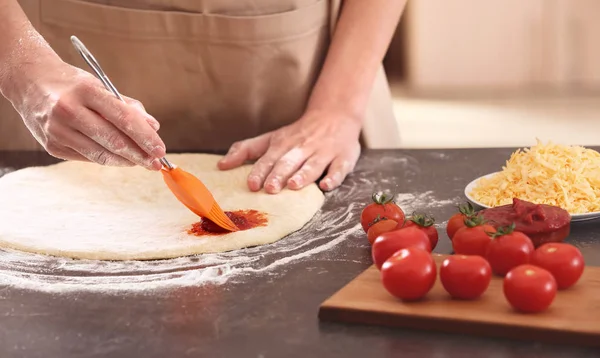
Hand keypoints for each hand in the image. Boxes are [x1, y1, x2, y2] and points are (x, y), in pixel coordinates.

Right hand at [12, 59, 165, 169]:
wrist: (29, 82)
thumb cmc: (73, 84)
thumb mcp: (100, 86)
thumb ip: (128, 106)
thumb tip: (154, 127)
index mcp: (86, 91)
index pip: (124, 119)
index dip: (146, 137)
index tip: (161, 150)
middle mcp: (69, 111)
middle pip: (114, 141)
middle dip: (140, 155)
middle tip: (156, 163)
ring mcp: (57, 131)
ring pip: (101, 154)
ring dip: (126, 162)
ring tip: (141, 163)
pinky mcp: (52, 146)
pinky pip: (87, 158)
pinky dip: (106, 159)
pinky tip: (118, 158)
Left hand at [217, 109, 361, 192]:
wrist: (335, 114)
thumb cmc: (298, 133)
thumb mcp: (271, 137)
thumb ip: (246, 150)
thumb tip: (221, 166)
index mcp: (283, 144)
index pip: (269, 158)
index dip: (260, 171)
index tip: (251, 185)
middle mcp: (302, 148)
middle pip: (289, 162)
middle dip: (279, 174)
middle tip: (270, 189)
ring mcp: (324, 152)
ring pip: (313, 165)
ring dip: (303, 175)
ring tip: (293, 185)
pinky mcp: (343, 157)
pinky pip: (339, 168)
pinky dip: (334, 177)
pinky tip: (326, 186)